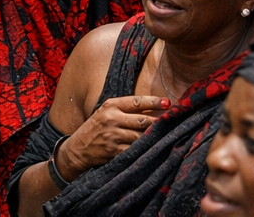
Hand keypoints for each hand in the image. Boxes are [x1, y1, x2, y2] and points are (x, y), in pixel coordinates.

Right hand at [56, 96, 170, 179]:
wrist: (78, 149)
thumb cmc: (97, 128)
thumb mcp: (106, 112)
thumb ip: (125, 110)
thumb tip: (154, 110)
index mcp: (111, 105)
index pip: (136, 102)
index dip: (154, 102)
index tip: (169, 103)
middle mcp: (112, 118)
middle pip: (142, 120)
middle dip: (160, 122)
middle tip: (175, 122)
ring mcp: (113, 136)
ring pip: (141, 137)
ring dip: (155, 138)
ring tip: (169, 136)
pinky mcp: (114, 152)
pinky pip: (135, 151)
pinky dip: (145, 150)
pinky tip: (154, 149)